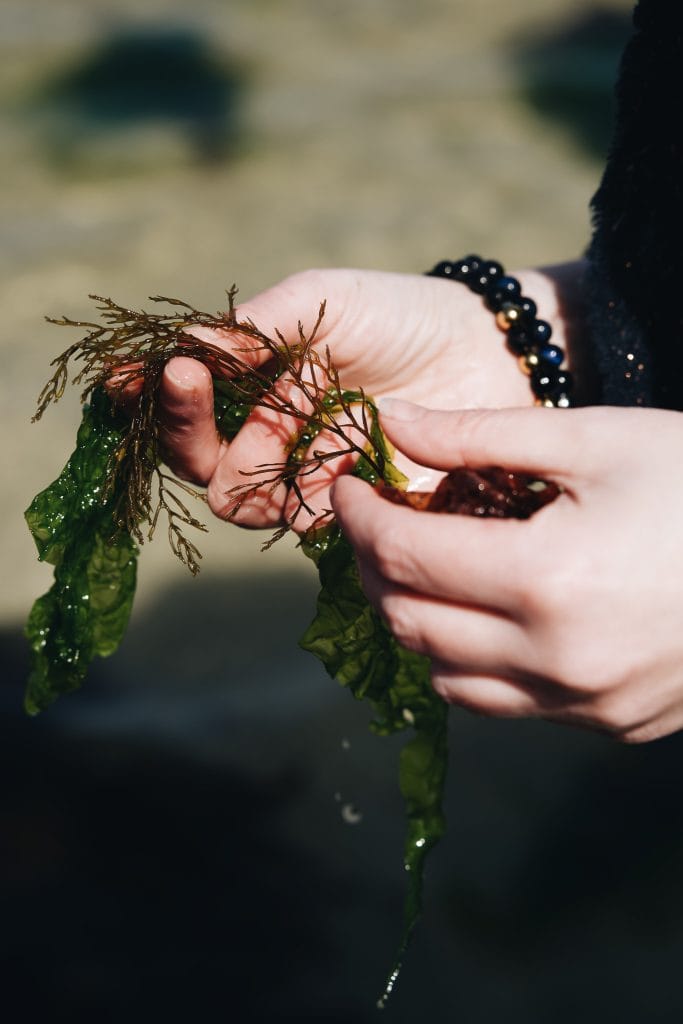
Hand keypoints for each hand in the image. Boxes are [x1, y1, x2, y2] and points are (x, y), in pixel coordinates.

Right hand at [149, 263, 583, 528]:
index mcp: (253, 389)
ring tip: (303, 406)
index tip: (130, 376)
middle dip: (189, 428)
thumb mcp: (324, 299)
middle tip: (193, 379)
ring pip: (246, 502)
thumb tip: (191, 340)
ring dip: (255, 457)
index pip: (185, 408)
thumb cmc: (400, 315)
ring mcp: (309, 480)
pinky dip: (313, 489)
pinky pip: (310, 520)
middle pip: (201, 466)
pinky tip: (344, 449)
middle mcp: (269, 442)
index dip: (151, 400)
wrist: (487, 352)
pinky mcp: (353, 514)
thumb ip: (261, 323)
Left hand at [331, 399, 682, 743]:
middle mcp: (556, 660)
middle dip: (376, 567)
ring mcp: (583, 704)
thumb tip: (393, 423)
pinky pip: (502, 704)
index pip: (407, 554)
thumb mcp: (595, 440)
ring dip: (414, 621)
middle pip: (411, 622)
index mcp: (548, 580)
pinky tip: (478, 615)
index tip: (345, 484)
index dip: (361, 515)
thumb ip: (480, 435)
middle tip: (376, 521)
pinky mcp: (608, 725)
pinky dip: (467, 660)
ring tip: (420, 567)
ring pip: (446, 677)